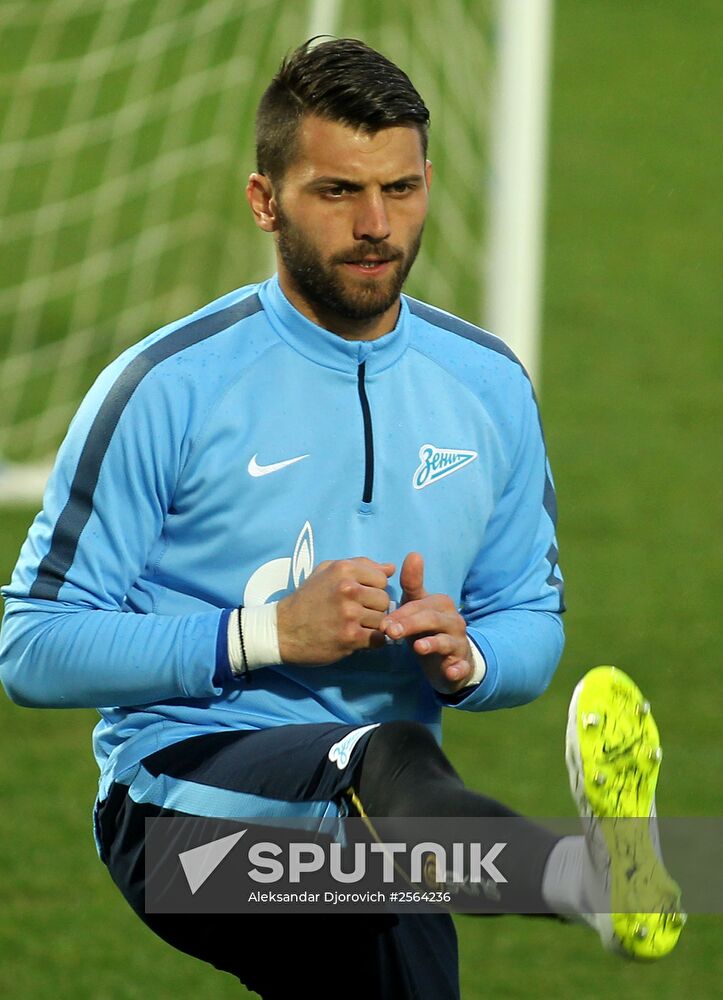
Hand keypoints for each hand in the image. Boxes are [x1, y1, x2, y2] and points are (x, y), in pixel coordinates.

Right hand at [277, 558, 394, 664]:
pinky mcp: (350, 637)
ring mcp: (350, 614)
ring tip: (355, 625)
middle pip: (384, 600)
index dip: (373, 589)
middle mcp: (348, 589)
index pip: (382, 578)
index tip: (360, 597)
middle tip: (357, 613)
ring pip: (382, 619)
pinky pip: (379, 639)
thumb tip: (391, 568)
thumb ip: (360, 566)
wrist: (283, 630)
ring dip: (372, 625)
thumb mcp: (327, 572)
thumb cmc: (307, 599)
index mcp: (344, 569)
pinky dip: (372, 641)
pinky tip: (358, 638)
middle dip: (374, 608)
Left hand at [381, 552, 473, 694]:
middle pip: (432, 619)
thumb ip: (413, 584)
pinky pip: (461, 666)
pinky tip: (450, 672)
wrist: (449, 659)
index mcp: (440, 604)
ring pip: (446, 641)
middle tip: (389, 632)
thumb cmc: (428, 629)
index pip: (419, 605)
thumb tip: (414, 554)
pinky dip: (457, 668)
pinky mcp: (462, 664)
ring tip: (418, 648)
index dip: (401, 613)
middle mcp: (453, 620)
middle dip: (410, 625)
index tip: (383, 623)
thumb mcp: (418, 607)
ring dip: (433, 644)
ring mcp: (458, 642)